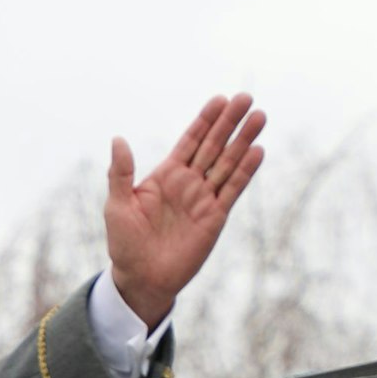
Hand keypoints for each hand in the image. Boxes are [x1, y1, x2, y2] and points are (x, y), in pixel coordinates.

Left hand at [105, 94, 265, 326]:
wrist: (141, 279)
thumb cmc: (125, 244)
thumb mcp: (117, 206)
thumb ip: (120, 173)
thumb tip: (118, 139)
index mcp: (166, 176)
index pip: (190, 141)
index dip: (205, 121)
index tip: (220, 99)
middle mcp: (188, 183)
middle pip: (213, 146)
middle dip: (229, 123)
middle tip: (246, 98)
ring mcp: (203, 199)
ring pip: (227, 164)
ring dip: (243, 141)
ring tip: (259, 117)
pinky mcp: (215, 218)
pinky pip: (232, 190)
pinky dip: (245, 172)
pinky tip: (257, 151)